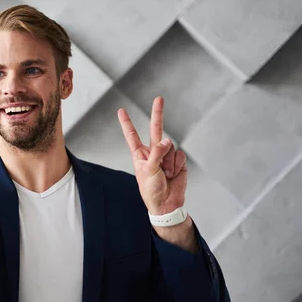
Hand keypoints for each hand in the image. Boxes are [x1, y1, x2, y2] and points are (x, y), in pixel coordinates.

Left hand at [117, 97, 186, 215]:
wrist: (166, 203)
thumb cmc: (151, 190)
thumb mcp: (148, 171)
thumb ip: (157, 154)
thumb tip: (167, 140)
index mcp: (140, 154)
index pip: (132, 135)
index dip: (127, 123)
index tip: (121, 111)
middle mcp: (153, 152)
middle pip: (156, 129)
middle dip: (158, 113)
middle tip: (159, 98)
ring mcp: (166, 155)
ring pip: (171, 146)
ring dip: (169, 162)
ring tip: (165, 173)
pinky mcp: (178, 161)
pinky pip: (180, 155)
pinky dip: (177, 164)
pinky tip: (173, 173)